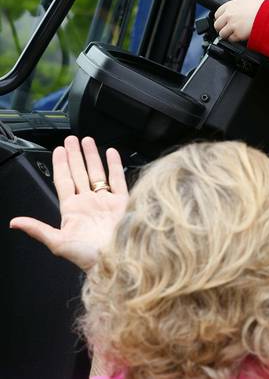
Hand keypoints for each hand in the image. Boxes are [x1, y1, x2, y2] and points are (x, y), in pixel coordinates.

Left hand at [9, 136, 127, 271]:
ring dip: (92, 156)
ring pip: (97, 173)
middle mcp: (89, 203)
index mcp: (72, 210)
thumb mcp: (57, 242)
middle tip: (71, 140)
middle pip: (79, 173)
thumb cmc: (88, 256)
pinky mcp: (122, 203)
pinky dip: (115, 166)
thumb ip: (38, 229)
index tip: (59, 150)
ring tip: (87, 141)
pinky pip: (118, 180)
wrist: (115, 260)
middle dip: (75, 155)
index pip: (64, 181)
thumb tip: (15, 222)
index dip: (61, 165)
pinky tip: (111, 154)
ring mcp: (105, 201)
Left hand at [213, 0, 264, 41]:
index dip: (221, 18)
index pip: (217, 14)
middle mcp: (229, 15)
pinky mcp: (237, 34)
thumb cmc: (262, 7)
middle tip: (227, 29)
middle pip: (217, 25)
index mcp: (230, 5)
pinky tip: (239, 36)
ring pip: (222, 34)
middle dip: (222, 27)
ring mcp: (232, 25)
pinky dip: (235, 39)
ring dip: (227, 34)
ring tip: (233, 34)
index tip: (224, 21)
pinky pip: (231, 39)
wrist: (268, 17)